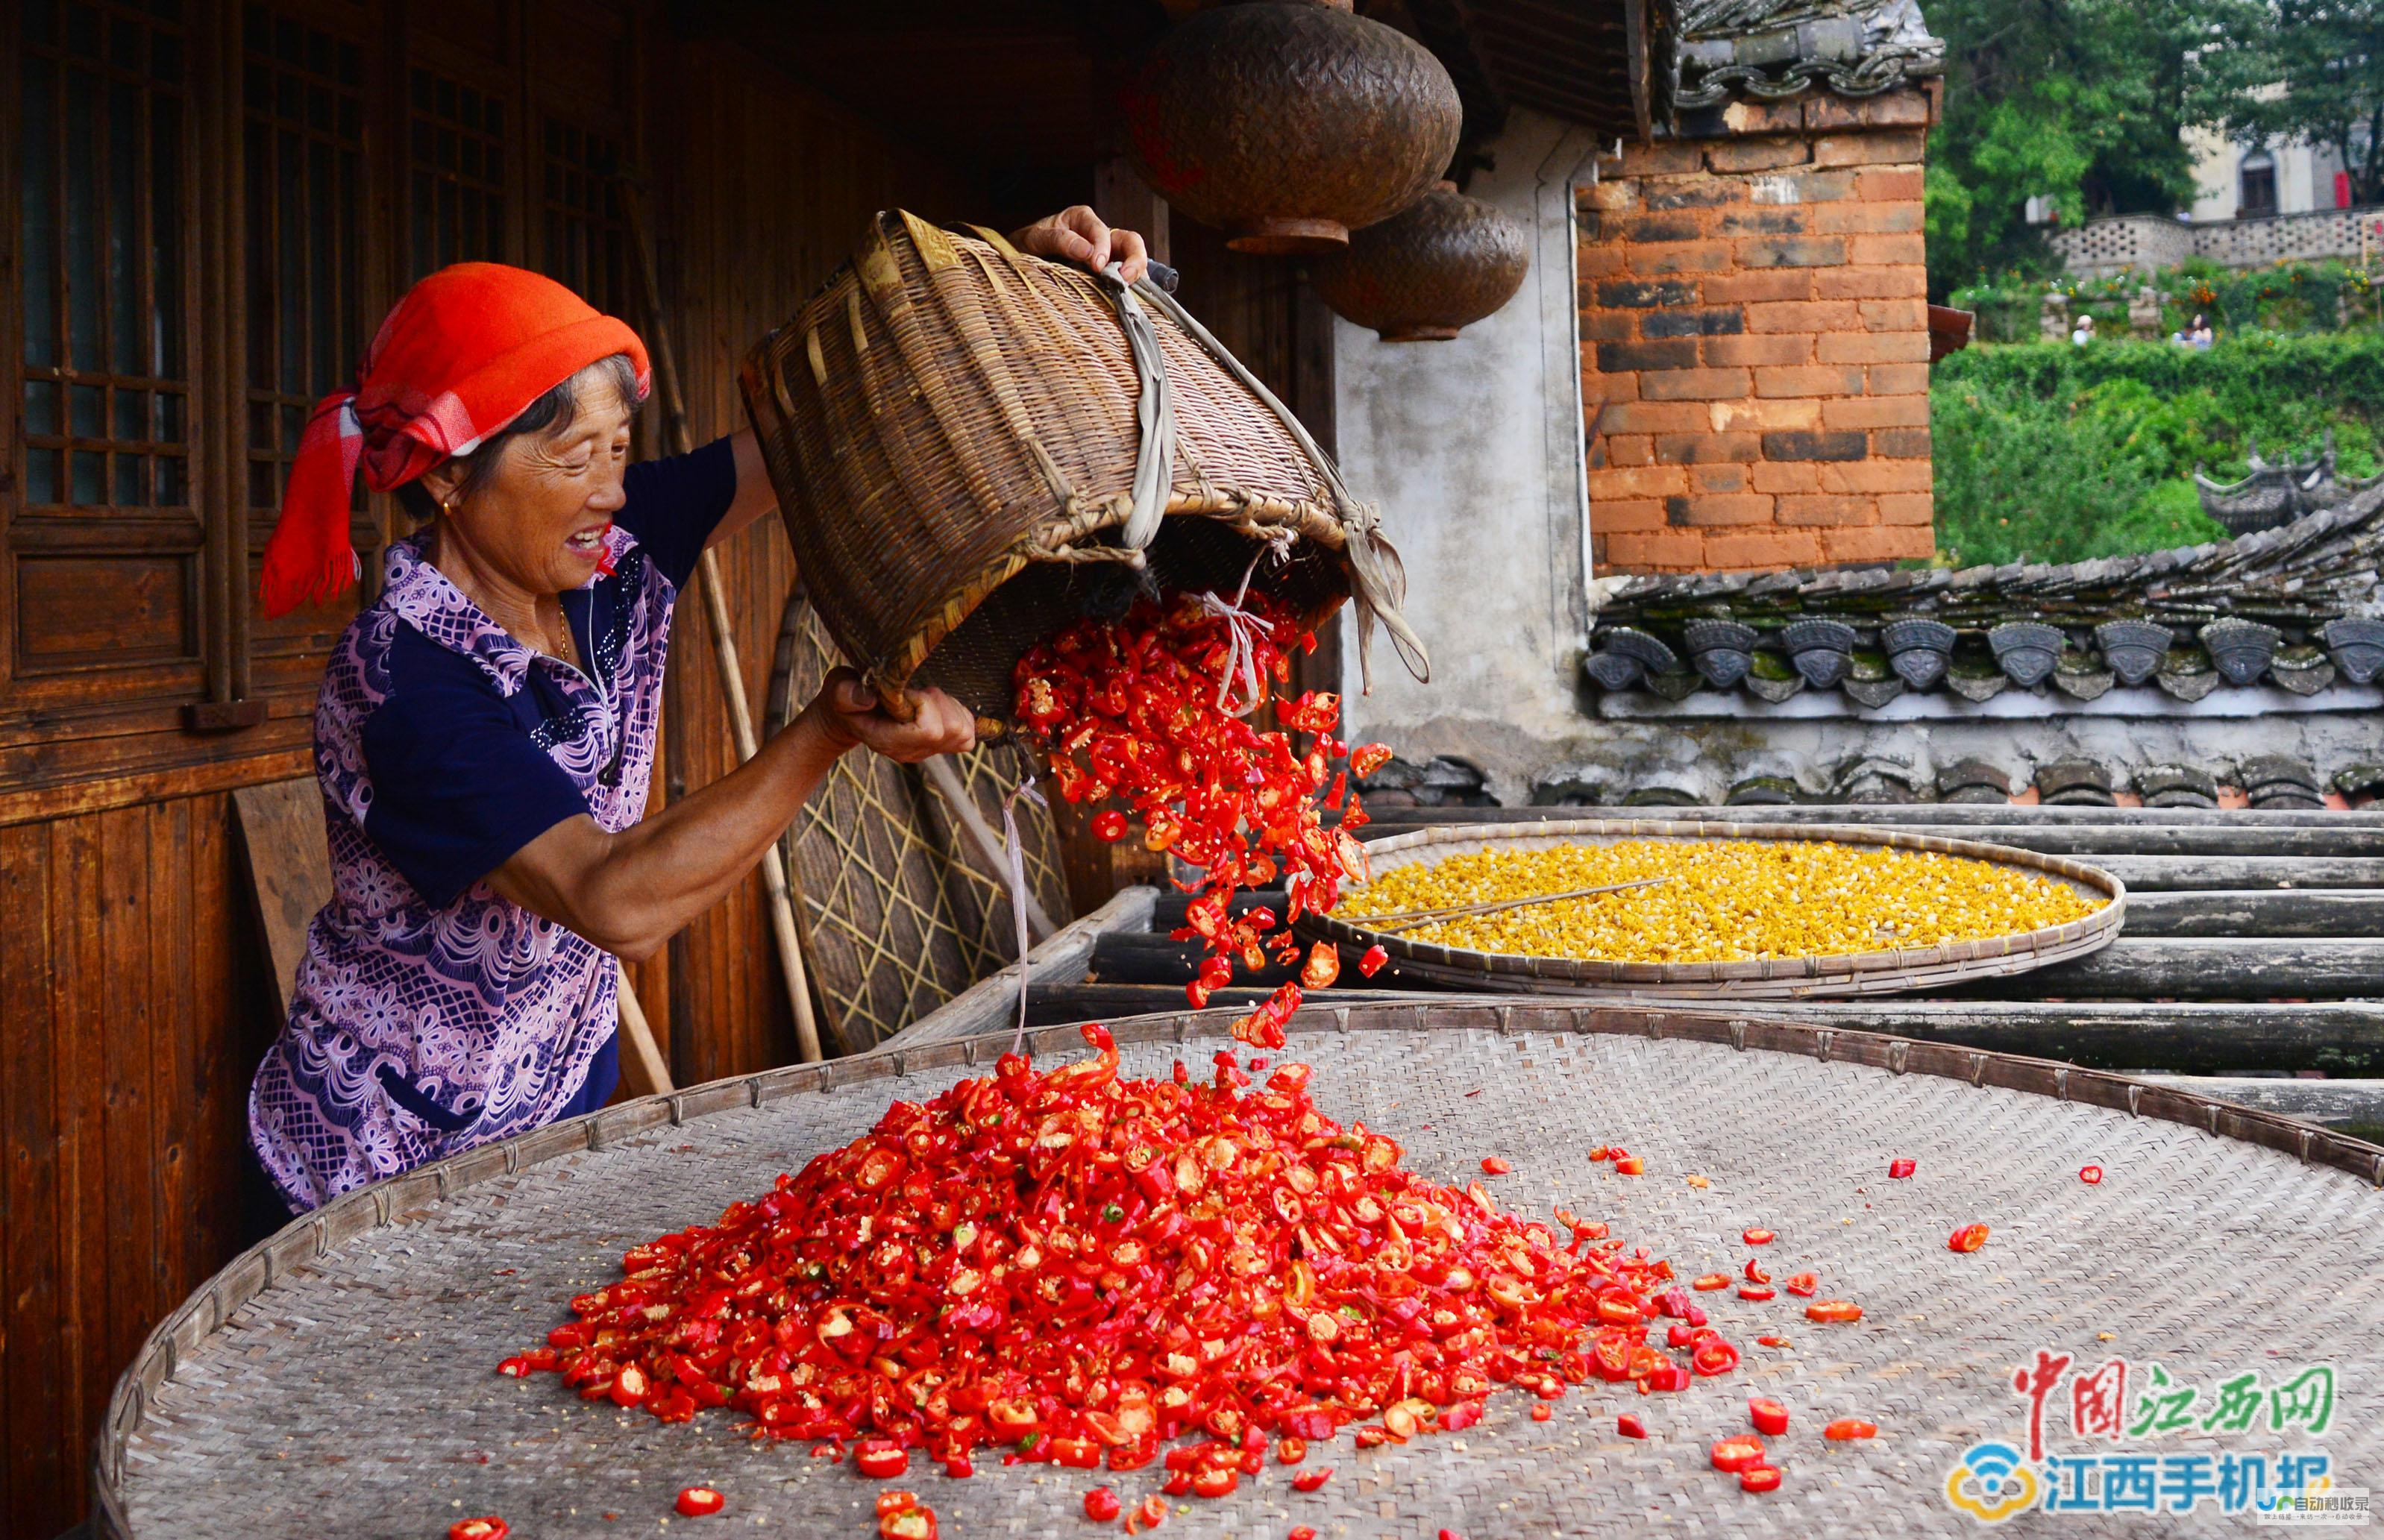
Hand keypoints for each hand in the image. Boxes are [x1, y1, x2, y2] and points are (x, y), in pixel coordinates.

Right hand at [804, 668, 976, 761]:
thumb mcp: (837, 690)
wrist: (850, 715)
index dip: (925, 703)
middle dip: (941, 702)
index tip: (905, 693)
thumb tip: (869, 698)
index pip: (930, 731)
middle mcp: (912, 751)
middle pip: (954, 730)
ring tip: (924, 698)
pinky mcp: (940, 744)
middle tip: (916, 693)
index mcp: (889, 741)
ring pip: (965, 732)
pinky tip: (935, 706)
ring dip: (950, 706)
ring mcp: (928, 751)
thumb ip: (848, 694)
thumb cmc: (843, 699)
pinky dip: (958, 714)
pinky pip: (969, 733)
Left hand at [1012, 206, 1149, 283]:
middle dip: (1134, 260)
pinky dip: (1131, 288)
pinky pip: (1126, 278)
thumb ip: (1059, 240)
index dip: (1102, 248)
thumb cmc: (1028, 245)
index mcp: (1082, 219)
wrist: (1019, 258)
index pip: (1102, 231)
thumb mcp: (1036, 238)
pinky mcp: (1107, 274)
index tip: (1096, 266)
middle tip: (1125, 279)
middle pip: (1130, 242)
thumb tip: (1087, 251)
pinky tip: (1128, 299)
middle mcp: (1099, 235)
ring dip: (1136, 275)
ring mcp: (1106, 254)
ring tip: (1129, 291)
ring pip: (1133, 260)